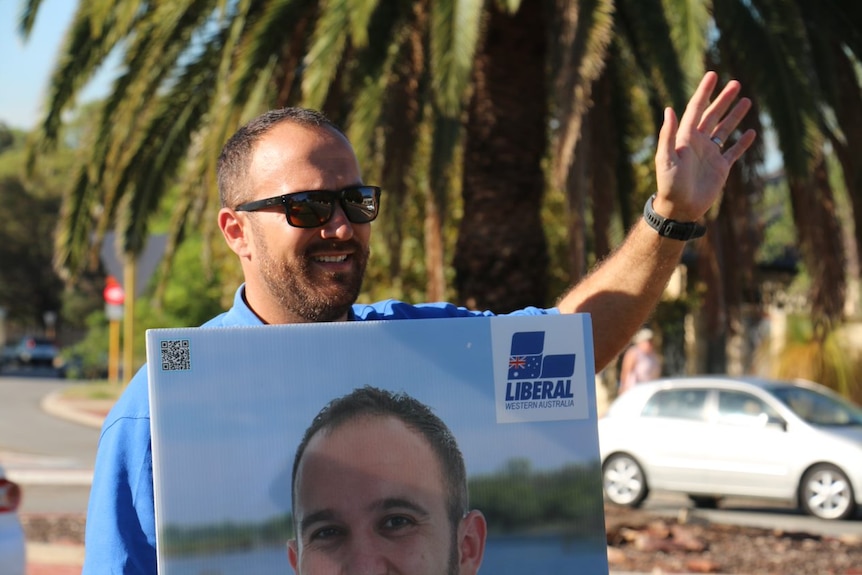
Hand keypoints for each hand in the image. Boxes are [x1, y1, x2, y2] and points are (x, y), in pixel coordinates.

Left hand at [654, 71, 756, 220]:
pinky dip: (743, 143)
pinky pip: (733, 151)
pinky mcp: (720, 168)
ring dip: (735, 116)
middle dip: (724, 99)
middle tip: (736, 83)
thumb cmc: (669, 184)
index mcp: (685, 137)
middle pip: (713, 115)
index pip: (696, 109)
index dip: (704, 92)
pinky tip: (752, 133)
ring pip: (725, 130)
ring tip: (747, 101)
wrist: (679, 208)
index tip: (713, 75)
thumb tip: (669, 109)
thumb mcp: (666, 158)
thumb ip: (668, 135)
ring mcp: (710, 155)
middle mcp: (698, 143)